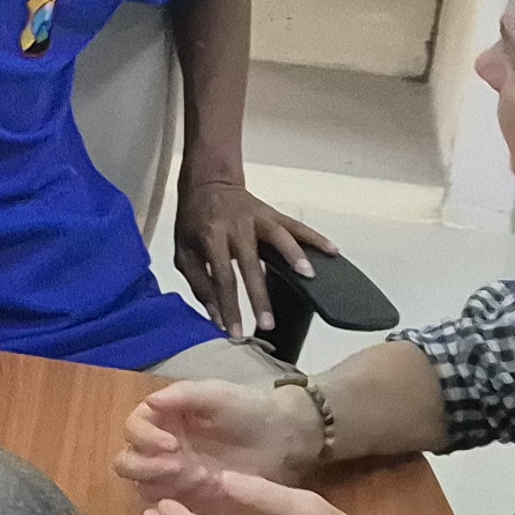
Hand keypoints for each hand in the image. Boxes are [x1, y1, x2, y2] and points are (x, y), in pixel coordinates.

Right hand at [115, 377, 321, 507]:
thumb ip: (183, 395)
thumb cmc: (247, 409)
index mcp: (161, 417)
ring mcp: (171, 473)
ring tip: (195, 476)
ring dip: (160, 482)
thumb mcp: (217, 394)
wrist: (281, 438)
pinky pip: (164, 502)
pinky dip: (175, 497)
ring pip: (141, 484)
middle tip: (178, 465)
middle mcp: (158, 445)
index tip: (172, 443)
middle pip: (127, 461)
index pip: (132, 428)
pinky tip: (202, 487)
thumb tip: (149, 401)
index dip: (145, 438)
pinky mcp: (186, 495)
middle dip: (146, 465)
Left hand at [174, 176, 331, 339]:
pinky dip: (315, 239)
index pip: (222, 278)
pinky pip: (297, 227)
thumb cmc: (194, 221)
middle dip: (260, 297)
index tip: (235, 331)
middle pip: (251, 264)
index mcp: (210, 236)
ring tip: (309, 277)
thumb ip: (199, 285)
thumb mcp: (183, 253)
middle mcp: (236, 226)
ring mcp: (257, 218)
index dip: (229, 307)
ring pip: (280, 237)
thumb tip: (216, 317)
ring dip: (295, 256)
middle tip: (268, 323)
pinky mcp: (273, 214)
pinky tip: (331, 252)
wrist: (208, 183)